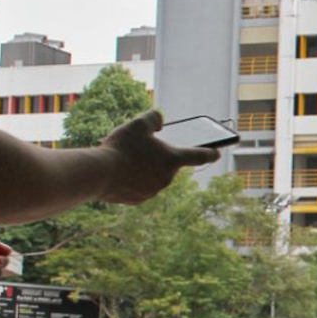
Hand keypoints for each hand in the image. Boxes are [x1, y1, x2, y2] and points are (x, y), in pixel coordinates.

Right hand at [99, 111, 218, 204]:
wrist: (98, 174)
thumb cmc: (121, 147)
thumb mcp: (138, 123)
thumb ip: (153, 118)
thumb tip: (159, 122)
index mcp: (173, 159)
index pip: (199, 155)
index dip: (210, 152)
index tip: (217, 152)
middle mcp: (167, 178)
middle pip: (168, 165)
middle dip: (158, 156)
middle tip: (139, 148)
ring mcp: (153, 191)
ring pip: (152, 176)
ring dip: (144, 168)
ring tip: (126, 159)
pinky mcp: (138, 200)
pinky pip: (139, 187)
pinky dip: (132, 180)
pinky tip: (119, 172)